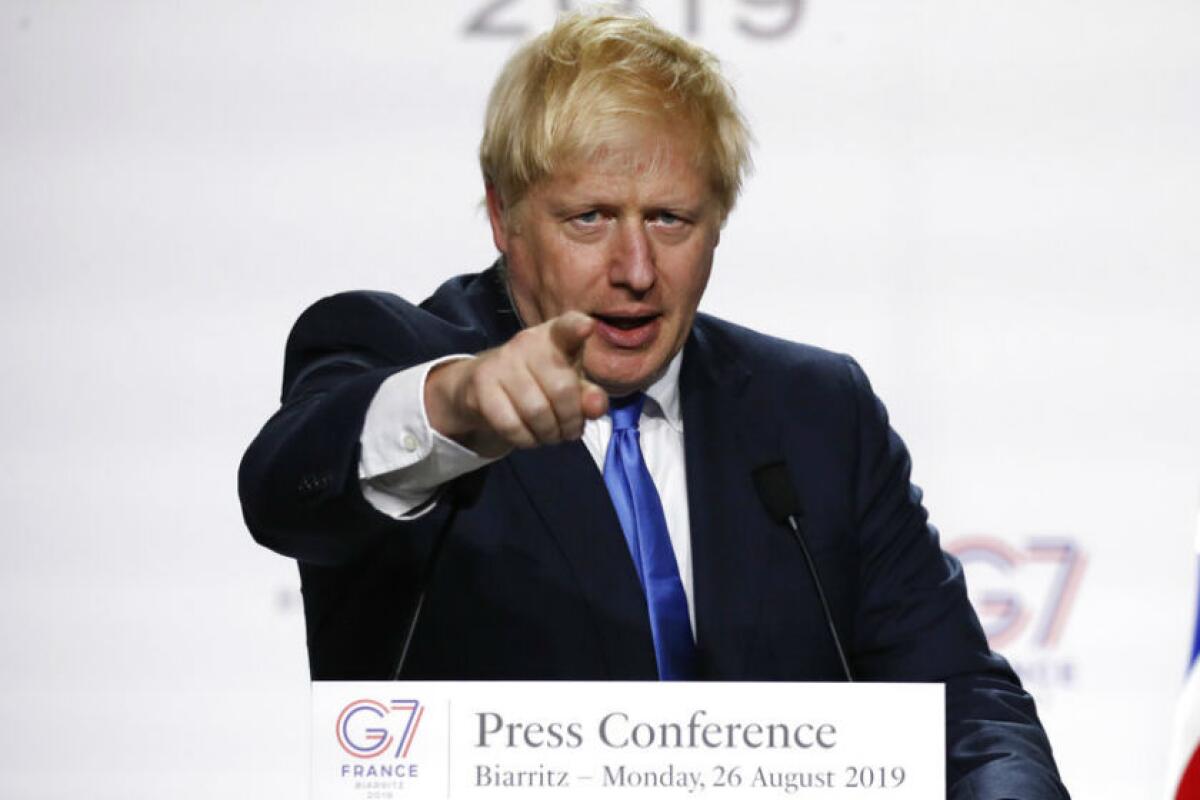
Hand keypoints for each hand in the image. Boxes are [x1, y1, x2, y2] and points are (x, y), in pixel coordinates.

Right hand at [424, 311, 608, 457]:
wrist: (485, 386)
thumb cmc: (540, 382)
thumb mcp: (570, 386)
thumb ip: (589, 396)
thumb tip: (596, 408)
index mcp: (556, 336)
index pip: (567, 327)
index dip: (576, 327)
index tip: (586, 328)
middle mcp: (527, 342)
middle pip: (562, 389)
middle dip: (571, 421)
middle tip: (569, 431)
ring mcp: (502, 361)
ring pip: (536, 411)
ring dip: (549, 434)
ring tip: (551, 435)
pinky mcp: (481, 384)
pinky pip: (511, 424)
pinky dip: (526, 440)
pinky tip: (530, 437)